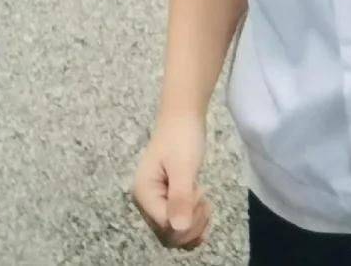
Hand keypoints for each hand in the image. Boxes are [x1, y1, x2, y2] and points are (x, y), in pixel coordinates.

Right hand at [132, 112, 210, 250]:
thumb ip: (180, 197)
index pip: (165, 226)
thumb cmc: (182, 136)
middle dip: (191, 224)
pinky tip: (205, 212)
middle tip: (204, 199)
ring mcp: (156, 202)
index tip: (200, 194)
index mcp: (144, 194)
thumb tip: (178, 229)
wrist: (183, 115)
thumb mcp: (184, 166)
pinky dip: (193, 223)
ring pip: (174, 232)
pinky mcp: (167, 199)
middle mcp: (146, 202)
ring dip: (194, 225)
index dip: (187, 219)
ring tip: (206, 202)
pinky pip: (178, 222)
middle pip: (167, 234)